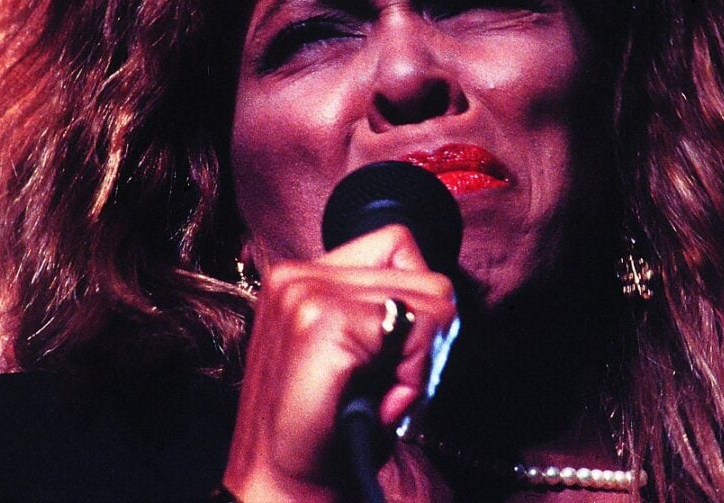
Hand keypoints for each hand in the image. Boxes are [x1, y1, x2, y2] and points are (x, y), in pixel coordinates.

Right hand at [222, 226, 456, 502]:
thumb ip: (379, 307)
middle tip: (389, 389)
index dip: (416, 307)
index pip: (398, 244)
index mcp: (298, 275)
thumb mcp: (354, 352)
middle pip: (423, 274)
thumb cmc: (327, 431)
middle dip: (426, 339)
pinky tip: (381, 404)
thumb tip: (440, 292)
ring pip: (432, 299)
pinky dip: (417, 375)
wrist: (284, 488)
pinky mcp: (324, 320)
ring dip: (422, 360)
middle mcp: (297, 273)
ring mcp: (307, 292)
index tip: (391, 362)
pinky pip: (420, 327)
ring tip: (382, 395)